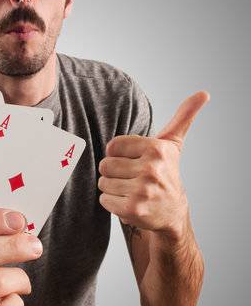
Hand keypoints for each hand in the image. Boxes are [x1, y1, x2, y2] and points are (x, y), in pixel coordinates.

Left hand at [99, 91, 206, 240]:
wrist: (173, 212)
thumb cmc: (166, 173)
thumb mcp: (172, 144)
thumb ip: (183, 116)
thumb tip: (203, 93)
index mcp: (157, 149)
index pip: (111, 146)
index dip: (119, 155)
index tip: (136, 162)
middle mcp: (152, 169)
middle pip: (105, 164)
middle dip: (115, 173)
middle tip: (134, 179)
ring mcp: (143, 190)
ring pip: (103, 182)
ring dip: (114, 188)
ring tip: (133, 191)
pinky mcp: (134, 209)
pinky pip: (104, 200)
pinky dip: (112, 203)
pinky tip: (131, 203)